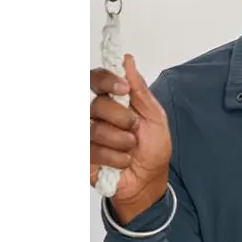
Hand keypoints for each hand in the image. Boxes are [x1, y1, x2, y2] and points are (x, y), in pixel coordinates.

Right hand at [87, 55, 172, 220]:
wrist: (151, 179)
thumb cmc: (153, 148)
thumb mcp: (154, 116)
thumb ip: (140, 89)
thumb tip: (127, 61)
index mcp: (114, 101)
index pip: (97, 79)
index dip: (106, 79)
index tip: (122, 88)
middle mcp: (97, 115)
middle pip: (98, 104)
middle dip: (123, 118)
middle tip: (134, 128)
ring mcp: (89, 135)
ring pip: (97, 129)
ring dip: (123, 141)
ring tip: (131, 148)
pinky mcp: (86, 155)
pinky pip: (96, 150)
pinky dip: (117, 158)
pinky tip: (123, 161)